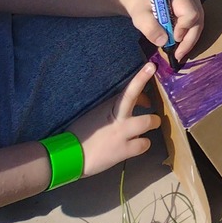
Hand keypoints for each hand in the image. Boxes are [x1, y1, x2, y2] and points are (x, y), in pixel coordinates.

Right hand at [66, 62, 162, 180]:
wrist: (68, 156)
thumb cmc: (81, 133)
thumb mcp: (96, 114)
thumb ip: (114, 107)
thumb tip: (138, 102)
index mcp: (109, 106)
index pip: (127, 90)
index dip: (140, 77)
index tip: (151, 66)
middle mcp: (117, 117)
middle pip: (137, 101)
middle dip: (147, 100)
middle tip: (153, 113)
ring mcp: (122, 133)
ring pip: (148, 122)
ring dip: (150, 126)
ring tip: (144, 131)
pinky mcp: (124, 150)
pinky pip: (144, 144)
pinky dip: (142, 144)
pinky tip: (134, 146)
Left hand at [118, 0, 204, 60]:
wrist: (143, 1)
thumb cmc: (142, 7)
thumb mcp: (140, 17)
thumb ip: (150, 28)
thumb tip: (164, 42)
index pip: (190, 14)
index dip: (183, 28)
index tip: (173, 39)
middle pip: (197, 22)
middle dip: (189, 40)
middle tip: (177, 55)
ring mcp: (195, 6)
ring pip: (198, 26)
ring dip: (189, 41)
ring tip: (178, 53)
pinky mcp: (194, 13)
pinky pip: (196, 28)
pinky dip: (188, 39)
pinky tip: (180, 47)